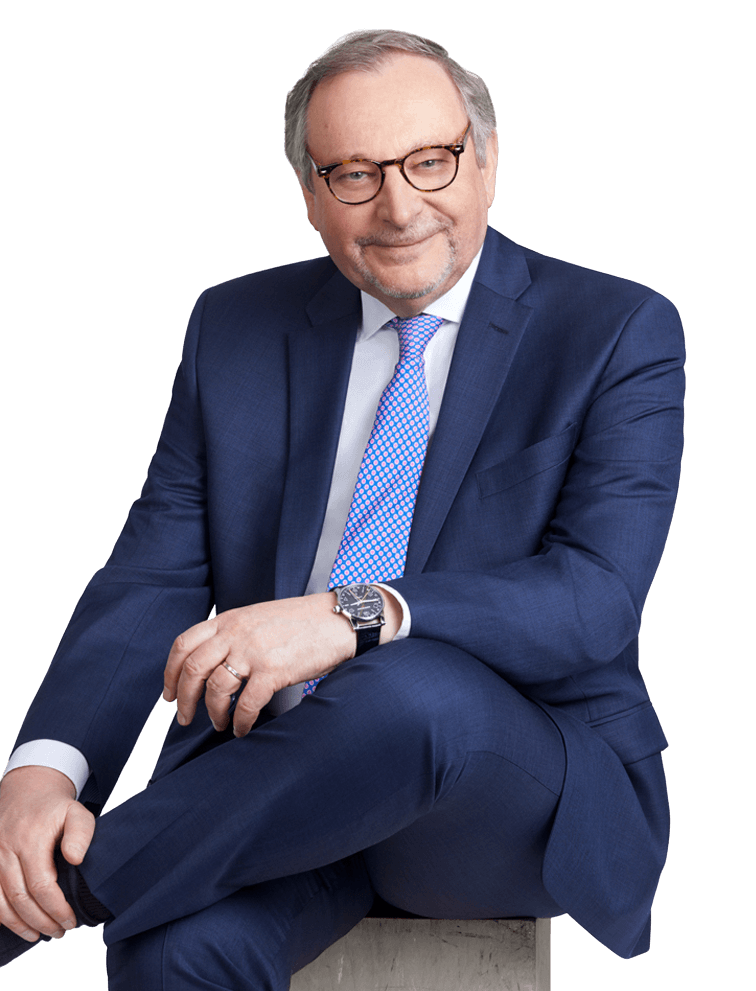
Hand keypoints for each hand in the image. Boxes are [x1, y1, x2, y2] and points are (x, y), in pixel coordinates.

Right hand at [0, 766, 94, 941]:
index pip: (41, 885)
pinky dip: (2, 916)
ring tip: (39, 934)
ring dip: (20, 924)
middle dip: (41, 921)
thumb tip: (75, 859)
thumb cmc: (54, 807)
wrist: (27, 790)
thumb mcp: (77, 812)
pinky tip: (18, 924)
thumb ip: (81, 834)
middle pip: (20, 898)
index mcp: (30, 839)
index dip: (56, 908)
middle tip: (59, 932)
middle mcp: (6, 850)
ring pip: (1, 903)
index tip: (70, 920)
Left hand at [163, 593, 355, 737]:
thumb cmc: (301, 621)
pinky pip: (246, 704)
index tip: (169, 694)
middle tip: (185, 718)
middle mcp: (236, 633)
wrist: (336, 620)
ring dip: (213, 713)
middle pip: (193, 669)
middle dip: (184, 699)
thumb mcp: (257, 617)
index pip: (184, 644)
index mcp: (229, 619)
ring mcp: (254, 651)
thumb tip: (212, 663)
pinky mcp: (273, 670)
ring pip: (216, 688)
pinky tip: (242, 728)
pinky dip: (240, 721)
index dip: (171, 673)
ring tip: (220, 724)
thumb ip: (233, 634)